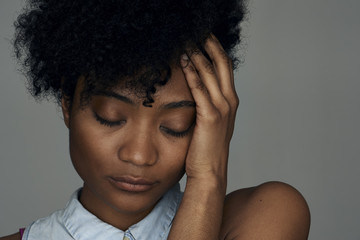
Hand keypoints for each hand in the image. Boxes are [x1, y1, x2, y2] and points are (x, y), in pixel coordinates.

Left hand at [180, 34, 237, 186]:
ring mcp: (222, 109)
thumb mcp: (211, 122)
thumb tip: (193, 88)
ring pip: (211, 73)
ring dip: (199, 54)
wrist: (210, 171)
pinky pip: (200, 89)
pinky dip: (192, 73)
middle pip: (222, 64)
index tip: (204, 37)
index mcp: (229, 101)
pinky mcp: (210, 117)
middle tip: (197, 30)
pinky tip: (184, 61)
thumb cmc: (207, 148)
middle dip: (210, 44)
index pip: (224, 68)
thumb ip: (207, 104)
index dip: (216, 50)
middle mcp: (229, 101)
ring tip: (186, 40)